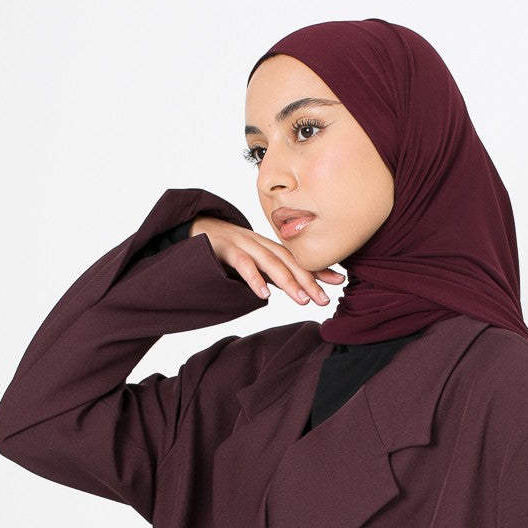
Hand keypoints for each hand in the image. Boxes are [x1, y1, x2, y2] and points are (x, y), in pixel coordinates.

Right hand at [190, 216, 345, 306]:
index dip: (318, 269)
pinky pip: (241, 263)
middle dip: (309, 279)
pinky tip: (264, 294)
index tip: (339, 280)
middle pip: (288, 260)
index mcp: (265, 246)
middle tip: (325, 299)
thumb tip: (291, 289)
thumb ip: (267, 273)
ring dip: (288, 280)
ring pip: (269, 261)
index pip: (296, 258)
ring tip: (302, 300)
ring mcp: (241, 242)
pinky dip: (254, 278)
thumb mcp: (248, 261)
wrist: (189, 227)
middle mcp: (257, 242)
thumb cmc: (221, 248)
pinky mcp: (223, 247)